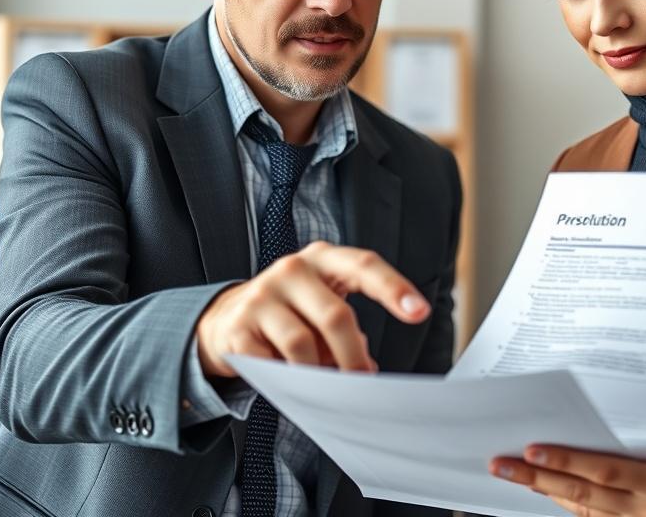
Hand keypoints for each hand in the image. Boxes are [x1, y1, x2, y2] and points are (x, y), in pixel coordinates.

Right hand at [196, 241, 429, 377]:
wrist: (226, 319)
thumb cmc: (293, 314)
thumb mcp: (324, 309)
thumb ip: (350, 331)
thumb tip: (366, 371)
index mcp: (324, 259)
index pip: (364, 265)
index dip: (394, 287)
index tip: (420, 312)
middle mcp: (292, 269)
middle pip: (336, 316)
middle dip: (354, 357)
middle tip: (363, 383)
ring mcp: (261, 294)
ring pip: (303, 344)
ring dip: (318, 375)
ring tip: (322, 386)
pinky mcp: (237, 326)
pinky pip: (270, 364)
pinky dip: (285, 379)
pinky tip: (286, 379)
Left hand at [490, 443, 645, 516]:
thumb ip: (632, 438)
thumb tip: (587, 416)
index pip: (603, 470)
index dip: (566, 461)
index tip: (532, 449)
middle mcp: (645, 510)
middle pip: (581, 495)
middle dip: (537, 479)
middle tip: (501, 464)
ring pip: (580, 511)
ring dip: (544, 492)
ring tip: (512, 474)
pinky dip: (565, 505)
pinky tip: (543, 490)